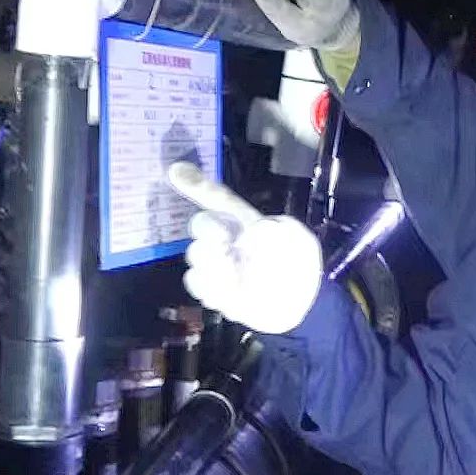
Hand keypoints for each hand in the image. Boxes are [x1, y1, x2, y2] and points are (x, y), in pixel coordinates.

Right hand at [167, 162, 322, 333]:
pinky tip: (232, 293)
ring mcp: (216, 263)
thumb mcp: (299, 241)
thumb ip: (276, 232)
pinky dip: (212, 288)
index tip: (176, 171)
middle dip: (211, 231)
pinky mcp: (211, 288)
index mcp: (246, 221)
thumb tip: (252, 232)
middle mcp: (227, 238)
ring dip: (217, 266)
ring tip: (240, 278)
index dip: (198, 185)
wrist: (298, 304)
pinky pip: (196, 281)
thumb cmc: (298, 266)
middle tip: (229, 246)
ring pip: (195, 254)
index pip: (220, 200)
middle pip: (201, 224)